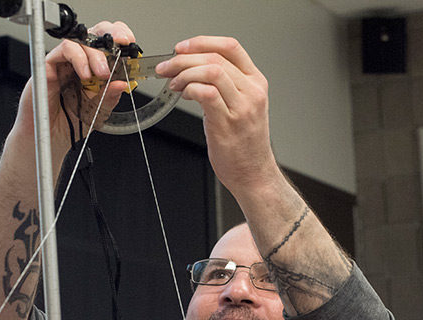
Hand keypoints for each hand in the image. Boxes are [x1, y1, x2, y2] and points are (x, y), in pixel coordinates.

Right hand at [9, 21, 134, 169]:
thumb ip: (109, 97)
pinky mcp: (49, 65)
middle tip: (122, 47)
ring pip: (80, 40)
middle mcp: (80, 61)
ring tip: (102, 73)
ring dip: (95, 54)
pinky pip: (63, 50)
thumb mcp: (98, 111)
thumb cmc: (71, 123)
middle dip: (111, 35)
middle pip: (94, 34)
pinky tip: (85, 75)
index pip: (107, 43)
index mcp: (94, 68)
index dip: (119, 37)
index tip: (130, 44)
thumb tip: (123, 83)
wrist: (51, 138)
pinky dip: (78, 59)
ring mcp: (64, 62)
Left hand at [156, 36, 280, 198]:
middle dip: (184, 58)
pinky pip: (206, 94)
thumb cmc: (245, 145)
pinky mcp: (228, 122)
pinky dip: (189, 89)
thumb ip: (226, 86)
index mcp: (256, 82)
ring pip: (211, 71)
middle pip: (216, 57)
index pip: (230, 47)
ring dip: (184, 73)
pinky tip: (183, 95)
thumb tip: (193, 71)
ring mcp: (242, 107)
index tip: (182, 48)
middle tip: (166, 67)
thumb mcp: (242, 106)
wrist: (254, 174)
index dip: (202, 42)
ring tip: (172, 83)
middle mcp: (252, 91)